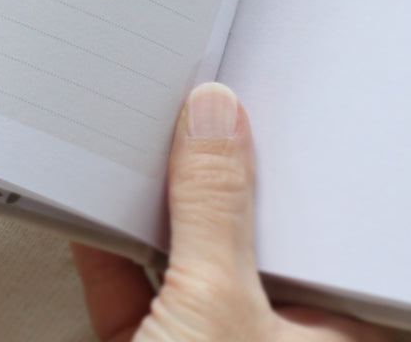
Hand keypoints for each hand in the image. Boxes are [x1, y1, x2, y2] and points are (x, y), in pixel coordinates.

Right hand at [73, 83, 389, 341]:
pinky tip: (91, 191)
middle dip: (205, 170)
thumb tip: (212, 115)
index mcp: (319, 333)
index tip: (249, 92)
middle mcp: (264, 329)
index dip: (284, 157)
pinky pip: (124, 277)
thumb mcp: (215, 306)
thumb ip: (211, 208)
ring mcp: (200, 337)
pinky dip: (103, 238)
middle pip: (234, 228)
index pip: (313, 223)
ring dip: (146, 200)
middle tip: (189, 97)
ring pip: (177, 250)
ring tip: (133, 129)